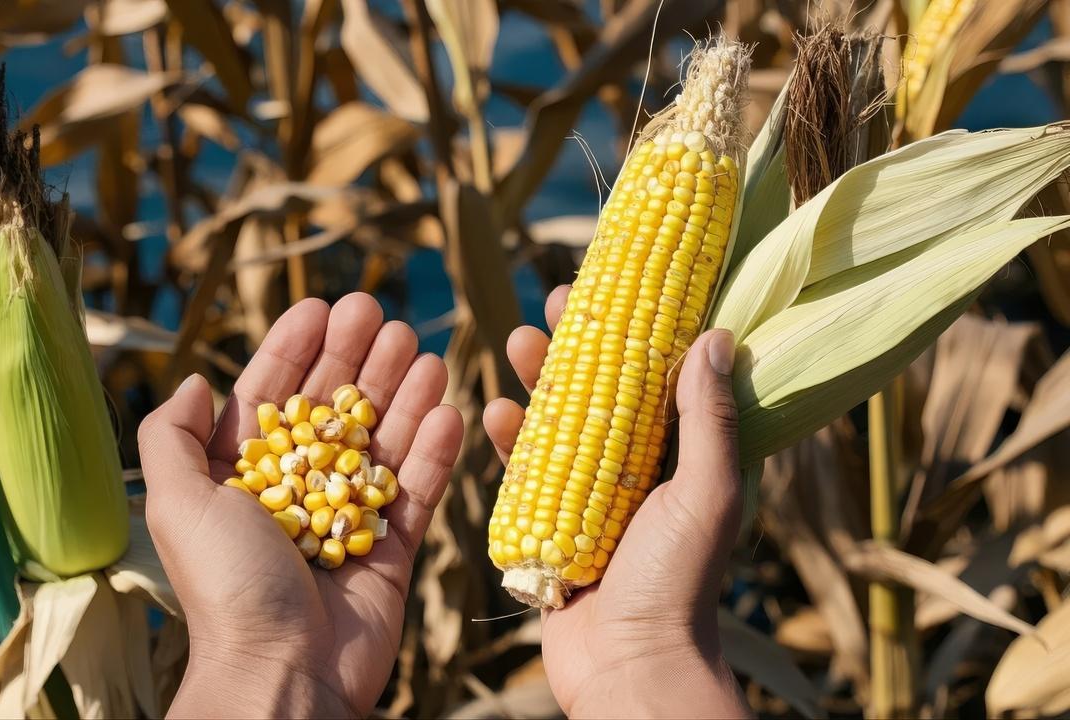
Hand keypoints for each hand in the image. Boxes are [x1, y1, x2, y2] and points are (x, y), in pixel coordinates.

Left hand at [139, 293, 463, 718]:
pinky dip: (433, 451)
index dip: (295, 348)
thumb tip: (192, 382)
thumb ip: (173, 436)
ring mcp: (346, 518)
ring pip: (380, 442)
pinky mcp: (390, 549)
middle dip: (356, 359)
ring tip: (420, 348)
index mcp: (243, 476)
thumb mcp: (177, 502)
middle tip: (382, 314)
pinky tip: (446, 408)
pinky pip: (417, 491)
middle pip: (332, 409)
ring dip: (401, 392)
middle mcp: (295, 491)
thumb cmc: (225, 586)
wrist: (281, 672)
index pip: (271, 395)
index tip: (321, 306)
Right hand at [483, 286, 750, 718]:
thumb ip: (709, 419)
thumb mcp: (706, 492)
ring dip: (536, 384)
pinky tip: (490, 414)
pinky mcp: (553, 526)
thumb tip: (719, 336)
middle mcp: (638, 472)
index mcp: (681, 459)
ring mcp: (593, 498)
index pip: (659, 378)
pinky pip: (527, 473)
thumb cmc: (678, 582)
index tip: (617, 288)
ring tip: (513, 343)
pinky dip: (509, 443)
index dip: (639, 330)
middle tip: (552, 305)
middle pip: (604, 391)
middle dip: (577, 346)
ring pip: (560, 424)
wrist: (630, 668)